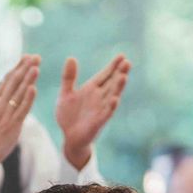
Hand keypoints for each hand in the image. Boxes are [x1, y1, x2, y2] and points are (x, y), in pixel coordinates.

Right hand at [0, 54, 39, 180]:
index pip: (8, 78)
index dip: (19, 67)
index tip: (28, 56)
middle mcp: (1, 103)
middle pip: (14, 82)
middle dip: (25, 68)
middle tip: (36, 56)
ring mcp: (6, 113)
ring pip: (18, 93)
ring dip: (27, 79)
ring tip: (36, 67)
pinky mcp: (12, 124)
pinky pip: (21, 109)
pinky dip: (27, 99)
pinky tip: (34, 89)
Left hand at [56, 54, 130, 169]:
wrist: (68, 137)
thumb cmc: (69, 115)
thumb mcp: (66, 93)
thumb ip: (68, 77)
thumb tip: (71, 57)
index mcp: (91, 89)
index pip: (105, 75)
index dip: (113, 66)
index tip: (122, 55)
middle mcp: (99, 97)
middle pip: (112, 83)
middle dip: (119, 73)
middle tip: (127, 62)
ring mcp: (100, 109)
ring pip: (112, 96)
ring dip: (118, 87)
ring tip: (124, 76)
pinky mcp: (98, 121)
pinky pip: (106, 113)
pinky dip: (111, 106)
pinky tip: (115, 99)